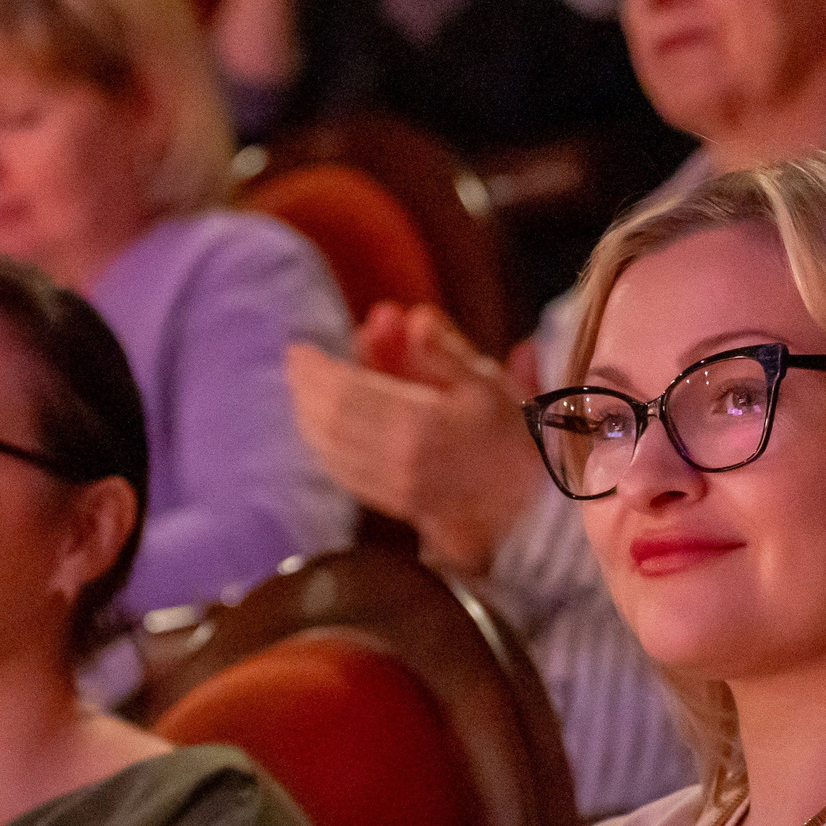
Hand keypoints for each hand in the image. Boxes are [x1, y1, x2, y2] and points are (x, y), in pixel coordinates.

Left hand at [286, 303, 544, 574]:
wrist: (529, 506)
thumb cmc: (512, 436)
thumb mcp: (488, 382)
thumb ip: (444, 351)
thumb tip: (413, 317)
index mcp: (421, 426)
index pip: (346, 395)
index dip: (316, 371)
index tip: (300, 348)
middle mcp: (398, 462)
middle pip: (329, 424)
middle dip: (305, 391)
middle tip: (296, 364)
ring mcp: (393, 490)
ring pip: (330, 452)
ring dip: (308, 417)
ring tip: (302, 389)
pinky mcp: (392, 507)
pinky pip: (343, 474)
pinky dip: (324, 445)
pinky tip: (320, 425)